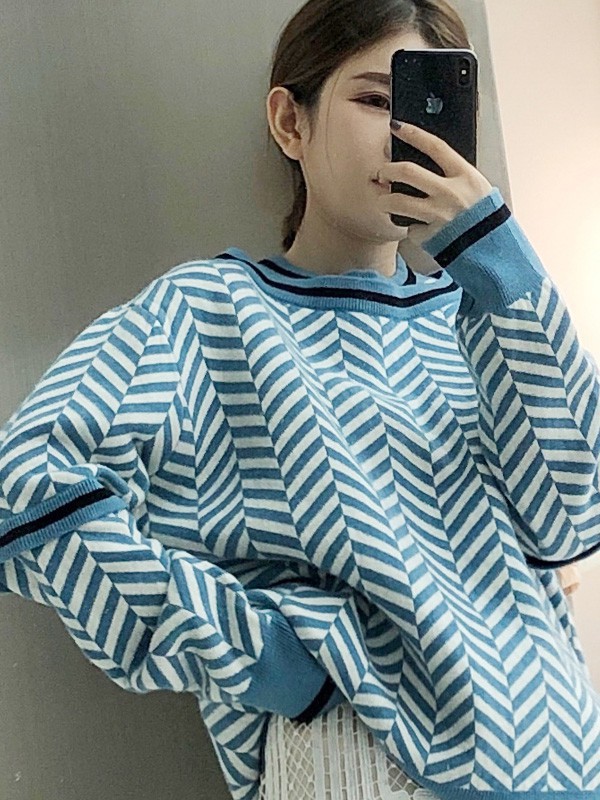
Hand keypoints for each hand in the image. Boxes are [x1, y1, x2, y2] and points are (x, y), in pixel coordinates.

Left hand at [376, 121, 492, 247]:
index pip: (435, 146)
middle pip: (407, 172)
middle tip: (381, 172)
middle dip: (387, 169)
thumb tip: (423, 164)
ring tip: (384, 201)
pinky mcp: (430, 236)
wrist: (492, 249)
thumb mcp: (476, 188)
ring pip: (398, 201)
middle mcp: (450, 193)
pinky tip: (417, 227)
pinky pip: (410, 228)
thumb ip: (453, 176)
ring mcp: (438, 215)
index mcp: (465, 176)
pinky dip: (410, 227)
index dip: (413, 134)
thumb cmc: (483, 217)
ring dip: (384, 200)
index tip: (396, 126)